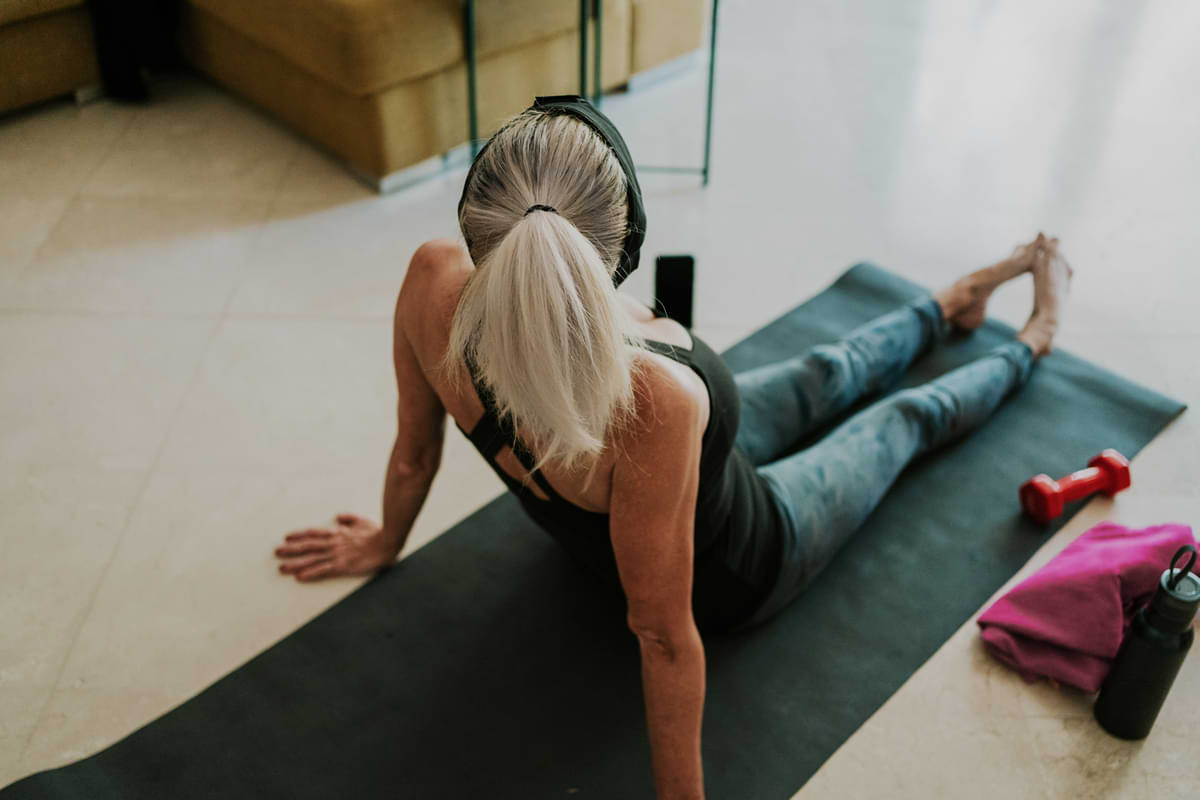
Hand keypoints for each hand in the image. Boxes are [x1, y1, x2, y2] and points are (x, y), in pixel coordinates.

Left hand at [274, 513, 397, 581]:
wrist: (387, 542)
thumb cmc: (376, 532)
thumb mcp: (361, 520)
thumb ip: (348, 518)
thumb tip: (337, 517)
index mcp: (338, 533)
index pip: (314, 533)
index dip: (299, 535)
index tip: (287, 537)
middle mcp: (333, 543)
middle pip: (308, 546)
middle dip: (290, 549)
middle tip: (276, 552)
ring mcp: (337, 555)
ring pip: (311, 559)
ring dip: (295, 563)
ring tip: (281, 568)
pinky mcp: (342, 566)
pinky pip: (323, 570)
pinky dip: (310, 573)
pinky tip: (299, 577)